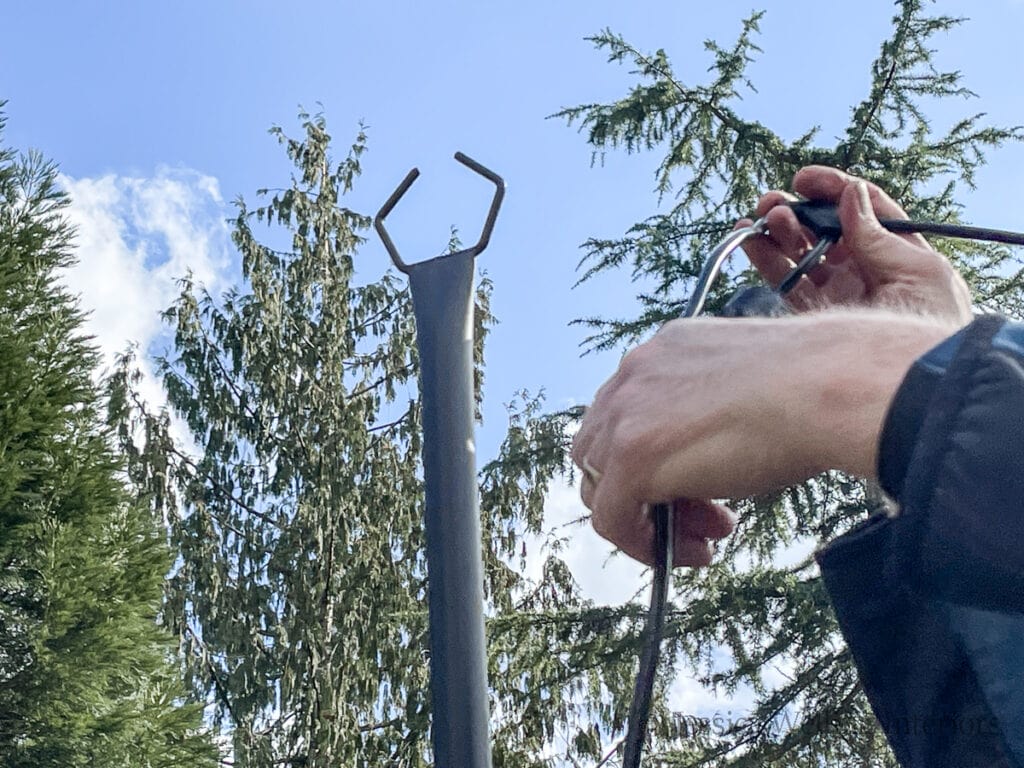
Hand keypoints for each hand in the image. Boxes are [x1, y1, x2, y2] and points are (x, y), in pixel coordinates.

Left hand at [573, 311, 955, 566]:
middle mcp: (634, 374)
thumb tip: (710, 450)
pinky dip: (640, 544)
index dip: (661, 458)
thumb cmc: (814, 384)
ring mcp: (626, 414)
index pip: (632, 412)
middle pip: (606, 447)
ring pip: (601, 483)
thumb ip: (711, 409)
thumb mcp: (747, 387)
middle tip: (705, 516)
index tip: (702, 483)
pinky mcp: (631, 457)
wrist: (832, 386)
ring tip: (706, 539)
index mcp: (663, 350)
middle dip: (651, 489)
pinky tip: (693, 552)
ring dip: (648, 519)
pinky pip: (610, 518)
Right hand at [738, 166, 972, 323]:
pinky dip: (765, 261)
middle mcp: (864, 271)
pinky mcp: (814, 319)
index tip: (805, 181)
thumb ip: (881, 238)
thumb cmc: (934, 330)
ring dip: (779, 232)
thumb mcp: (921, 275)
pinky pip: (785, 284)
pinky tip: (749, 241)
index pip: (862, 209)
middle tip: (773, 203)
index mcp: (896, 254)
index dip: (834, 190)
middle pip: (825, 229)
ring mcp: (838, 295)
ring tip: (762, 219)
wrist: (917, 387)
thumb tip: (851, 194)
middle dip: (798, 210)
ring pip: (801, 253)